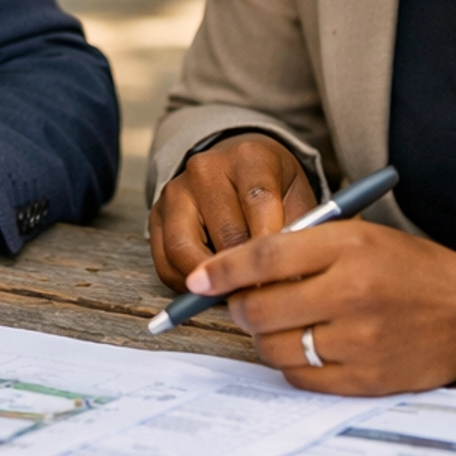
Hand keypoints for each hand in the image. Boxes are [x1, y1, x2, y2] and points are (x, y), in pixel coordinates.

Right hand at [149, 135, 312, 290]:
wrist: (234, 166)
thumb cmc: (272, 186)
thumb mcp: (297, 196)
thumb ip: (299, 232)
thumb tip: (296, 277)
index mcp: (248, 157)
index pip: (258, 201)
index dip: (269, 243)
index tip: (281, 277)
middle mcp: (205, 169)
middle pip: (224, 233)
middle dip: (245, 272)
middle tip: (265, 298)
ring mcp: (176, 192)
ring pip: (185, 251)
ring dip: (212, 282)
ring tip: (236, 295)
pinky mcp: (156, 215)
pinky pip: (165, 263)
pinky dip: (188, 285)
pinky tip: (211, 287)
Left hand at [184, 221, 455, 396]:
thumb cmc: (412, 270)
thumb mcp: (362, 238)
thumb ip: (304, 249)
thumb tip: (236, 272)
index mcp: (350, 247)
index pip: (266, 255)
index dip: (223, 269)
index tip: (199, 279)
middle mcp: (353, 293)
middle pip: (261, 307)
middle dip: (240, 307)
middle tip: (243, 304)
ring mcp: (359, 341)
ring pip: (274, 346)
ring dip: (263, 337)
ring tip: (279, 324)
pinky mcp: (365, 380)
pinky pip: (300, 376)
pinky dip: (290, 363)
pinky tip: (305, 347)